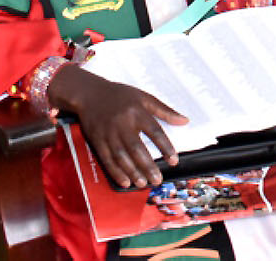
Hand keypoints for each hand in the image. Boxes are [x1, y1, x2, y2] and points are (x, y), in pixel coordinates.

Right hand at [47, 64, 186, 189]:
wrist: (90, 93)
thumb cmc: (121, 95)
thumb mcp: (144, 97)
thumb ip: (165, 110)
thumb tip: (185, 121)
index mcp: (137, 112)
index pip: (155, 132)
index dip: (165, 147)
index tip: (174, 160)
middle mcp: (123, 123)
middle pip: (137, 148)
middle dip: (148, 166)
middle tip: (158, 180)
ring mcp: (109, 133)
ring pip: (121, 156)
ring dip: (132, 172)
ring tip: (144, 183)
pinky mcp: (97, 140)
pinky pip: (107, 159)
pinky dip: (116, 172)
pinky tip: (125, 181)